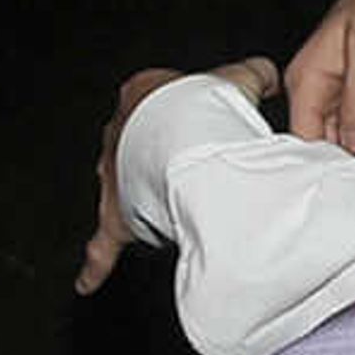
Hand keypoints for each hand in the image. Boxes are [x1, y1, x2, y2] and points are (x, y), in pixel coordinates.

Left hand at [74, 57, 275, 295]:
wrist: (185, 133)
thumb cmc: (202, 105)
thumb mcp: (237, 78)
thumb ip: (253, 74)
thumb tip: (266, 74)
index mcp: (138, 100)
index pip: (154, 109)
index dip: (185, 120)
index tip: (206, 130)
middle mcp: (116, 140)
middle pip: (136, 153)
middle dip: (160, 163)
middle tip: (192, 173)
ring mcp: (112, 180)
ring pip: (122, 194)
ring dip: (143, 203)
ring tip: (173, 214)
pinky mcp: (114, 217)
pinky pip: (102, 246)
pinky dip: (96, 264)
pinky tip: (88, 281)